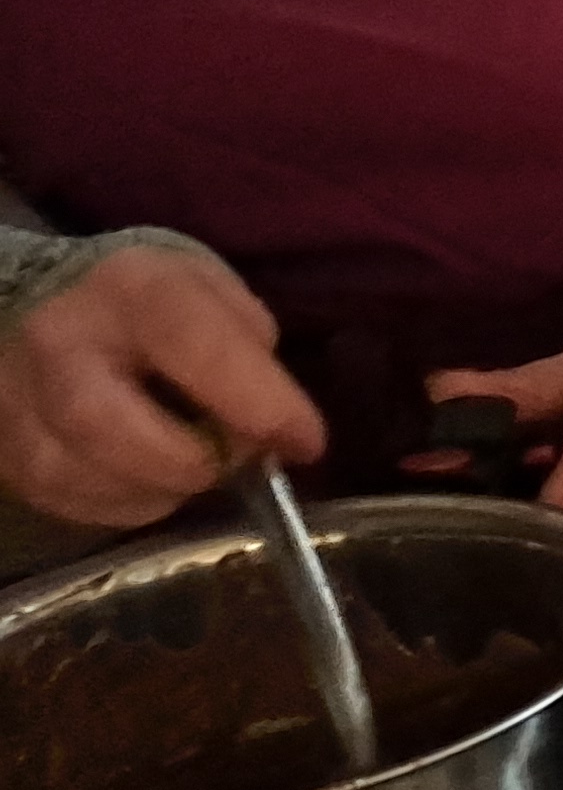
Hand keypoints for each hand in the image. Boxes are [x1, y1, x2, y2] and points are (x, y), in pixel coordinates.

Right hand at [0, 243, 323, 527]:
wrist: (29, 306)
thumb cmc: (140, 300)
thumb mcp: (205, 288)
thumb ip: (245, 342)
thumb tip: (274, 420)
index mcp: (129, 287)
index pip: (194, 346)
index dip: (258, 403)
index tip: (305, 441)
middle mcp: (58, 342)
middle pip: (112, 426)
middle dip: (195, 461)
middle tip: (238, 459)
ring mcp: (16, 401)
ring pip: (86, 476)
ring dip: (163, 488)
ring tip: (195, 465)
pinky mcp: (5, 452)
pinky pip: (70, 502)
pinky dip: (127, 502)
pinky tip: (150, 478)